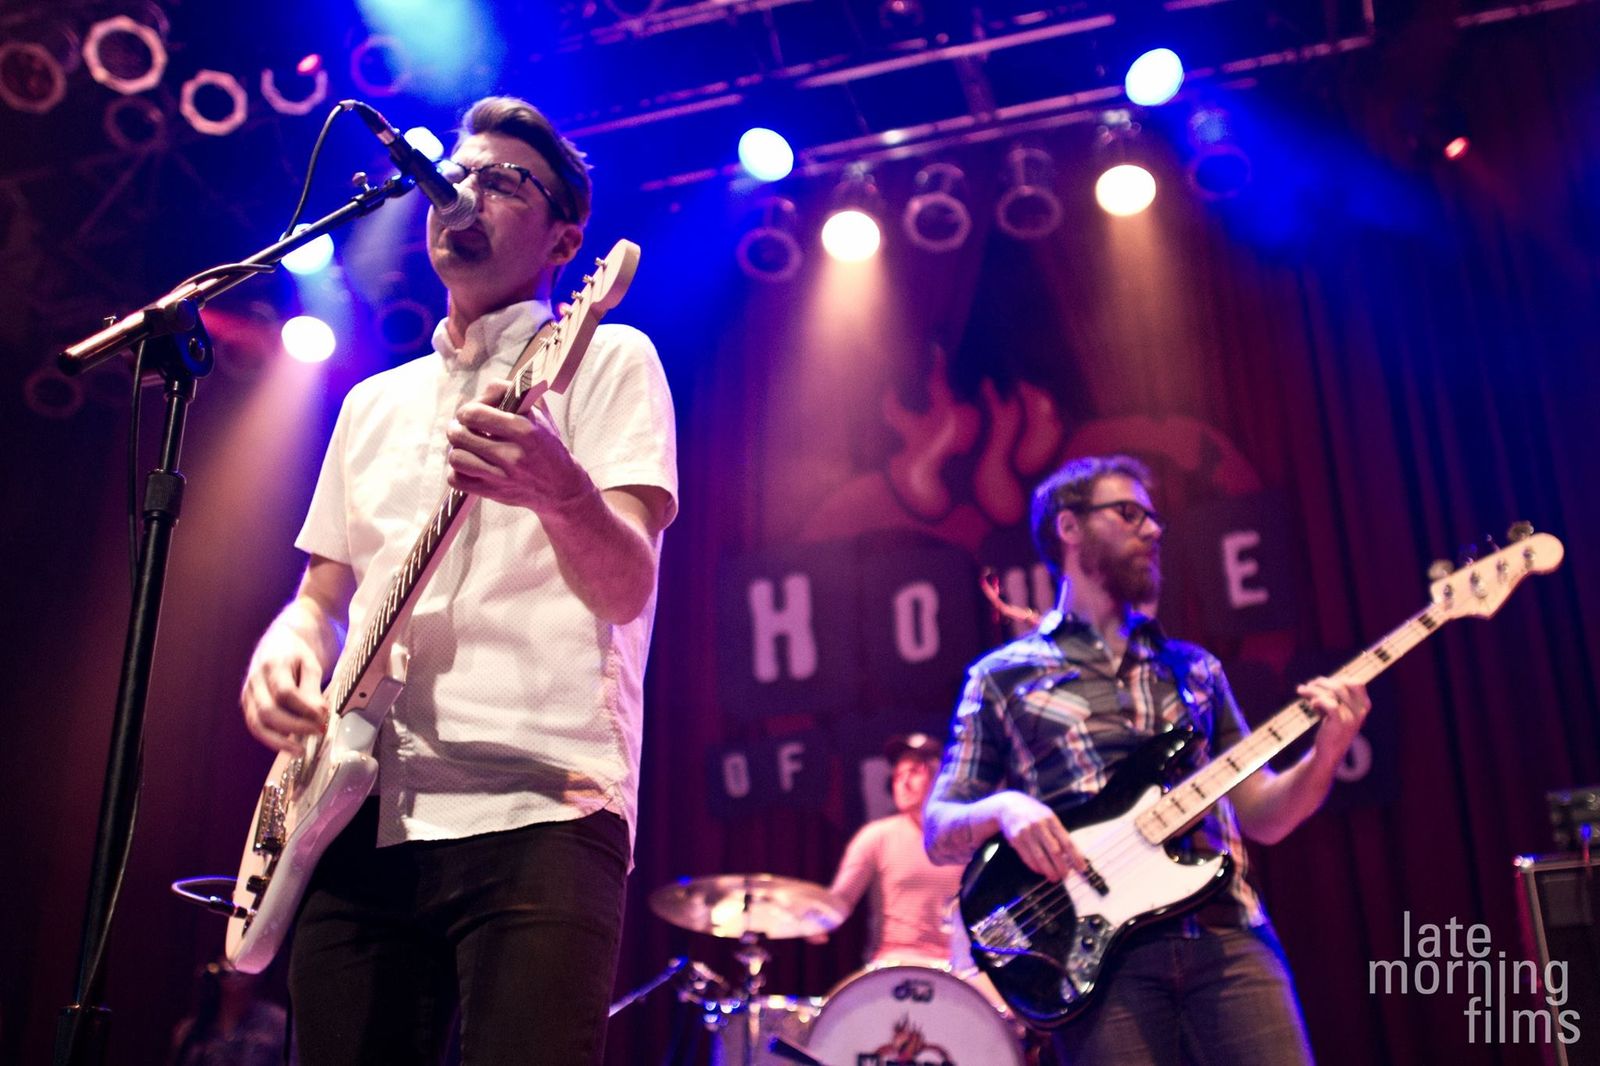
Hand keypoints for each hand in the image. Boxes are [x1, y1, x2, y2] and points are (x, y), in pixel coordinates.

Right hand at [240, 629, 327, 755]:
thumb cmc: (300, 650)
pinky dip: (272, 738)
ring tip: (300, 750)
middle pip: (267, 711)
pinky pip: (255, 725)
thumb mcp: (311, 663)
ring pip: (256, 723)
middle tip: (318, 731)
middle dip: (294, 726)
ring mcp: (248, 692)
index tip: (324, 717)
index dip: (304, 709)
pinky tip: (290, 744)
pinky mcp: (248, 703)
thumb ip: (312, 689)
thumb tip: (319, 715)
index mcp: (272, 664)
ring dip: (279, 740)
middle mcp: (254, 679)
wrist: (283, 637)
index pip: (285, 692)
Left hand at [445, 380, 593, 514]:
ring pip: (456, 458)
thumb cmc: (547, 445)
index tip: (471, 414)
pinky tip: (468, 466)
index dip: (467, 410)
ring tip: (465, 447)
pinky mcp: (494, 493)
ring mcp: (502, 476)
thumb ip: (514, 393)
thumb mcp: (540, 413)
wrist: (562, 487)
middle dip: (456, 428)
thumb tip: (486, 391)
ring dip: (457, 450)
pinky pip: (457, 480)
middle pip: (460, 435)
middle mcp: (512, 454)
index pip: (475, 413)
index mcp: (524, 429)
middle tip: (462, 429)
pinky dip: (457, 472)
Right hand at [994, 791, 1083, 881]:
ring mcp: (1026, 832)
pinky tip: (1041, 871)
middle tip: (1066, 876)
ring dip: (1049, 870)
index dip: (1075, 856)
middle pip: (1054, 851)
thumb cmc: (1033, 813)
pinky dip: (1036, 867)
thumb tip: (1070, 854)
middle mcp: (1039, 825)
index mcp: (1051, 819)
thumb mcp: (1048, 816)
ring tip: (1054, 877)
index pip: (1067, 841)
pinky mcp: (1015, 839)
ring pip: (1041, 857)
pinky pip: (1028, 858)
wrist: (1008, 805)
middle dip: (1062, 867)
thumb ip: (1058, 832)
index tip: (1082, 868)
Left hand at [1297, 676, 1370, 767]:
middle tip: (1309, 685)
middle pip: (1341, 686)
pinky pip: (1329, 703)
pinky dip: (1318, 700)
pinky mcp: (1340, 723)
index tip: (1324, 682)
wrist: (1329, 752)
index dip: (1339, 679)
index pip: (1357, 684)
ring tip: (1302, 691)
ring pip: (1332, 693)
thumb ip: (1330, 696)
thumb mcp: (1335, 710)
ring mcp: (1351, 717)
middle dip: (1322, 683)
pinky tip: (1311, 705)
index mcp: (1364, 706)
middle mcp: (1360, 711)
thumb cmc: (1331, 728)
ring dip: (1315, 689)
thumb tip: (1314, 682)